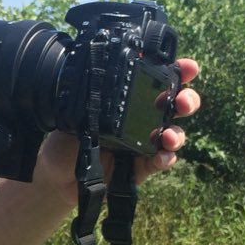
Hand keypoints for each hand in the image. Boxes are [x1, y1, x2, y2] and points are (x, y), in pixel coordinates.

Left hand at [35, 57, 200, 203]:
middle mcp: (141, 118)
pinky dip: (166, 158)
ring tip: (169, 136)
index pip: (157, 81)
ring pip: (174, 133)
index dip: (178, 71)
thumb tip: (103, 81)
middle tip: (183, 101)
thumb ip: (92, 101)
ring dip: (178, 133)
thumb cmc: (65, 142)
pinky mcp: (142, 166)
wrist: (57, 177)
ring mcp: (145, 142)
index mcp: (128, 100)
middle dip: (188, 99)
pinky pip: (162, 160)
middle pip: (176, 105)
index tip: (188, 66)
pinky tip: (162, 156)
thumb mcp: (74, 116)